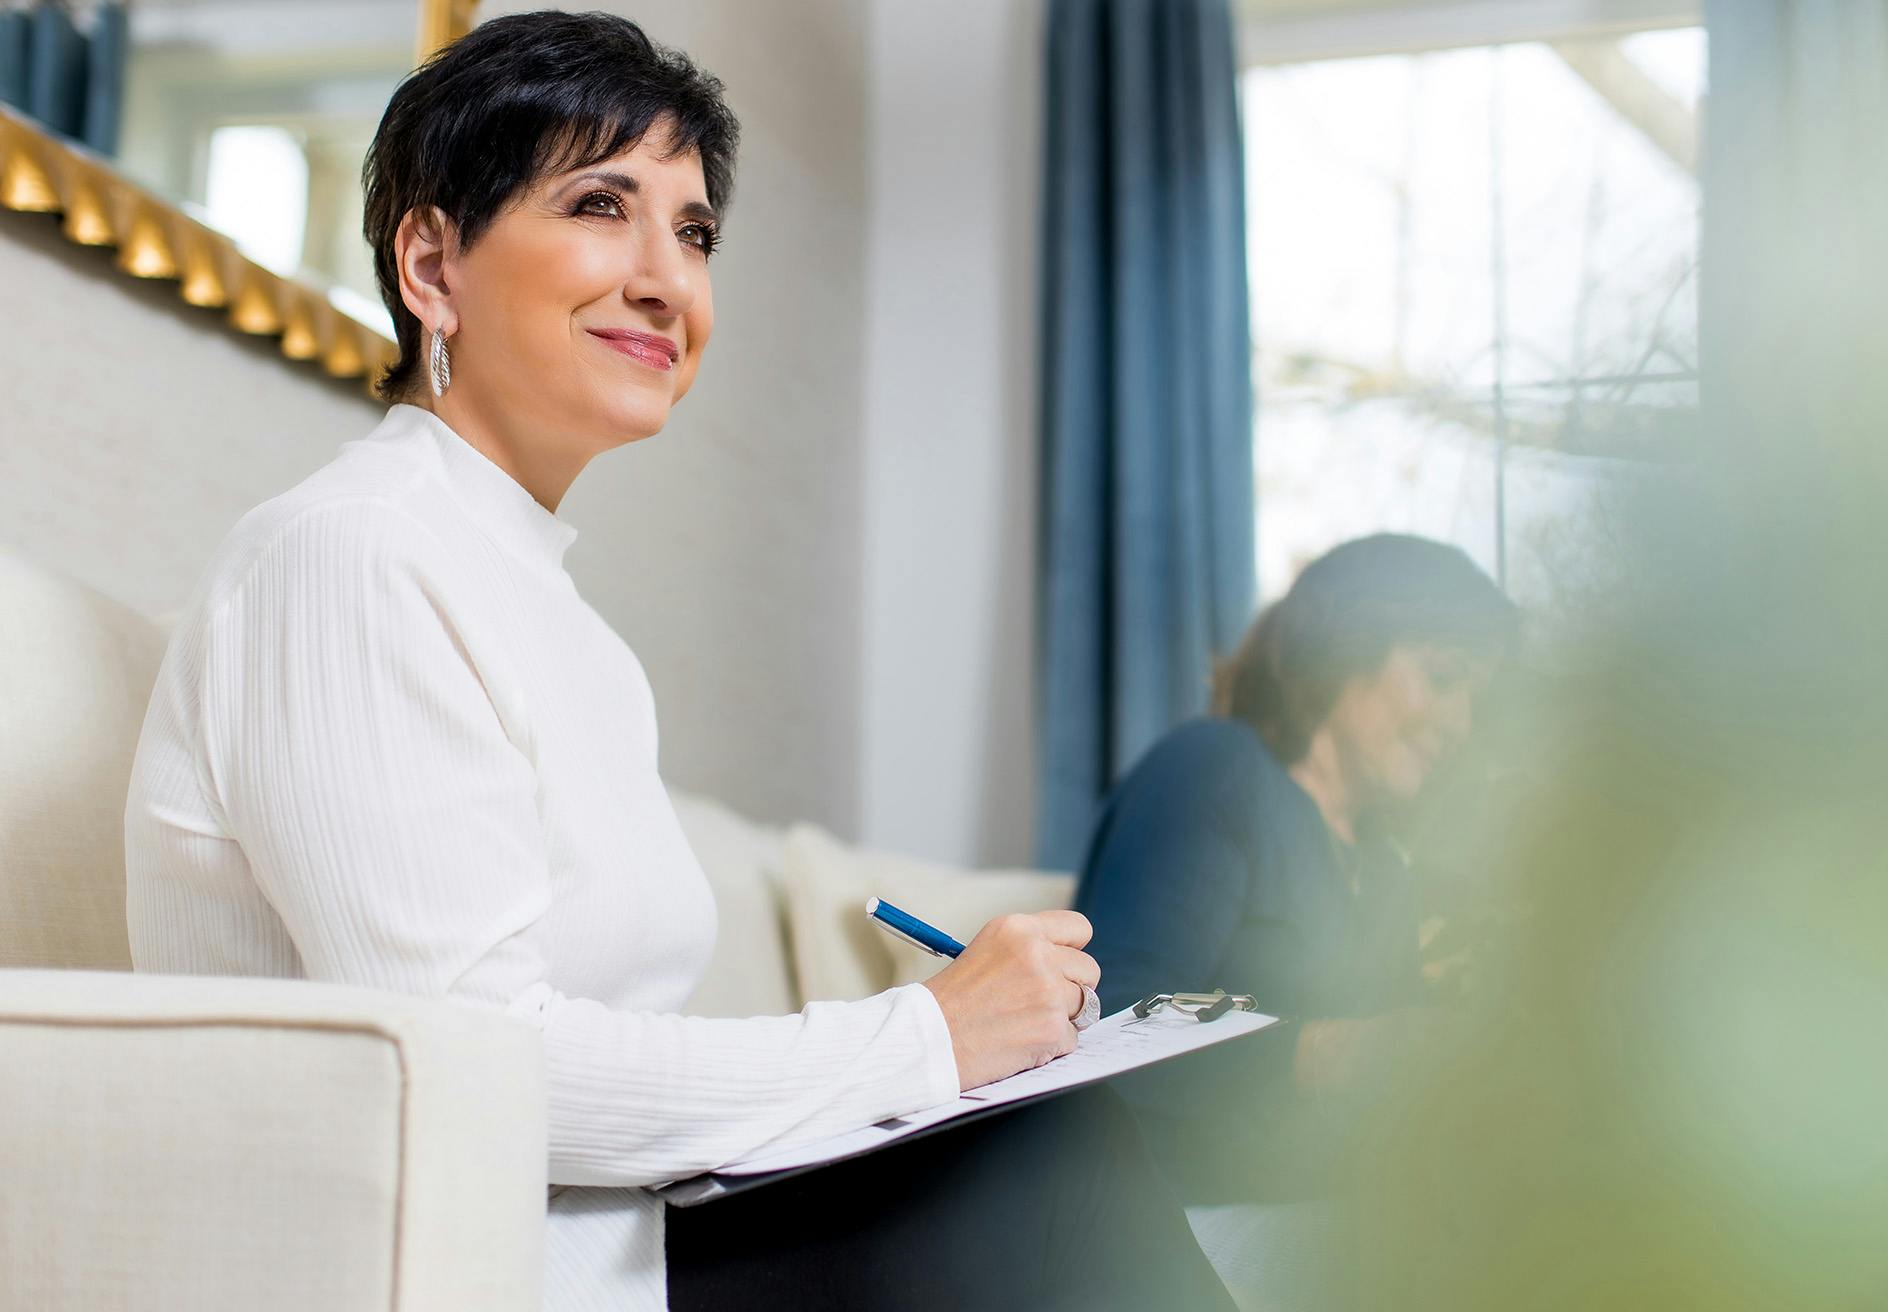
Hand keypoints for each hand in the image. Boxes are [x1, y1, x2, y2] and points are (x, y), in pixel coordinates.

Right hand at [922, 911, 1099, 1091]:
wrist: (929, 1039)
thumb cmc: (951, 1002)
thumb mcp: (986, 951)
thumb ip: (1029, 950)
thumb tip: (1069, 962)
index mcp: (1018, 929)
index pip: (1079, 928)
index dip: (1073, 951)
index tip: (1063, 965)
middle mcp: (1036, 954)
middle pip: (1089, 969)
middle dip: (1071, 988)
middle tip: (1039, 1002)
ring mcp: (1048, 992)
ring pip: (1085, 1005)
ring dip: (1062, 1018)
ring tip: (1025, 1023)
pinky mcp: (1052, 1028)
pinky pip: (1072, 1038)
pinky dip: (1051, 1046)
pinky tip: (1020, 1042)